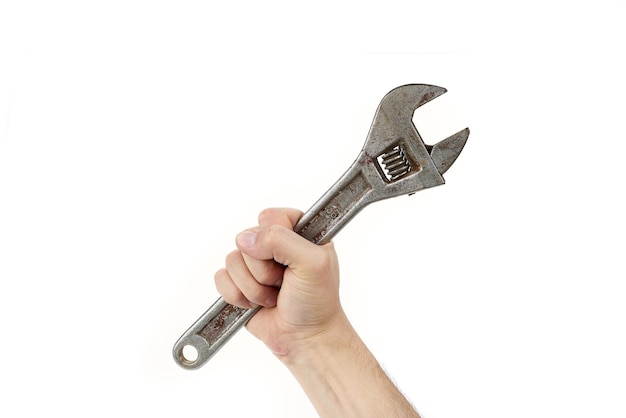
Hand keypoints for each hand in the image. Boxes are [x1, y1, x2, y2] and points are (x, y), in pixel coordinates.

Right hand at [214, 207, 346, 358]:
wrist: (304, 338)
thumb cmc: (316, 302)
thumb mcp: (314, 263)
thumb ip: (282, 240)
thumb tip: (246, 239)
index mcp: (298, 230)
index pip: (270, 217)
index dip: (275, 239)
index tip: (291, 260)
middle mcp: (274, 244)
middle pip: (247, 238)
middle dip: (264, 269)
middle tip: (283, 283)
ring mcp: (254, 263)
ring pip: (232, 260)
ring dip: (253, 286)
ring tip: (273, 296)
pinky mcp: (238, 282)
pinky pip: (220, 279)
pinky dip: (238, 296)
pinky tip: (257, 303)